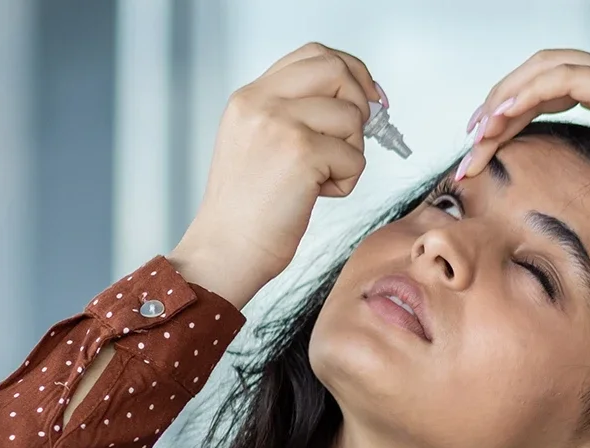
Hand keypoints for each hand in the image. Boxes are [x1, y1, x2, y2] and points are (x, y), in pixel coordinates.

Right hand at [169, 43, 385, 308]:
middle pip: (336, 69)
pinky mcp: (302, 153)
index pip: (312, 54)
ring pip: (351, 115)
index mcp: (249, 97)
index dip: (348, 69)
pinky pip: (354, 157)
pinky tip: (316, 196)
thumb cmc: (245, 209)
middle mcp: (261, 103)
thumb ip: (291, 112)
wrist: (224, 251)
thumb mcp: (255, 142)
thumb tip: (355, 96)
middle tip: (355, 135)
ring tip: (320, 178)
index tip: (364, 94)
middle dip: (359, 101)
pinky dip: (346, 181)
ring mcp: (280, 124)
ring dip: (350, 151)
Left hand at [458, 50, 589, 234]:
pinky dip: (525, 95)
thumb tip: (563, 180)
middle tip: (469, 142)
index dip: (510, 109)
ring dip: (502, 102)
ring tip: (476, 138)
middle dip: (497, 104)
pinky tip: (501, 121)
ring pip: (542, 70)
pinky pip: (561, 78)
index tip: (483, 143)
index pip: (548, 84)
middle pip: (538, 72)